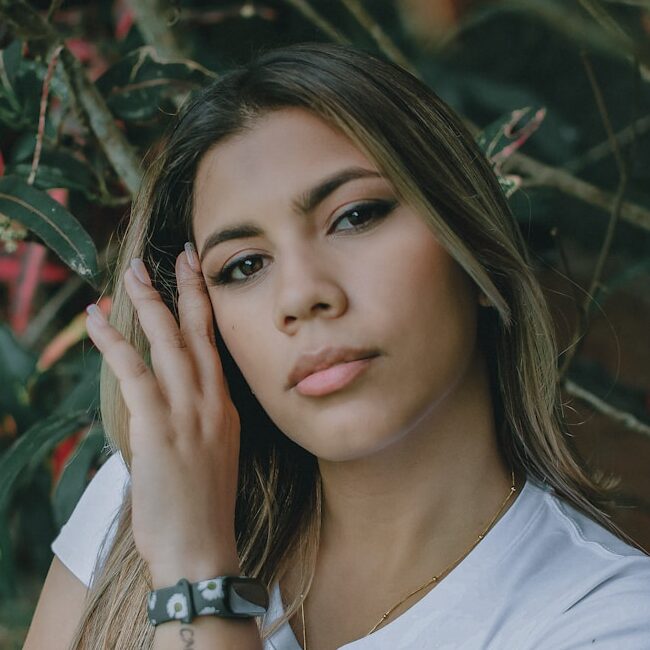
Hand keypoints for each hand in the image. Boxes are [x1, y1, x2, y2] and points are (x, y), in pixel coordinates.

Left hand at [85, 244, 241, 586]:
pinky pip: (134, 372)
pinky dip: (115, 341)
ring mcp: (188, 412)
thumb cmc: (203, 508)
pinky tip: (97, 318)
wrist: (202, 548)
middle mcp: (212, 401)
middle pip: (199, 332)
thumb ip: (198, 421)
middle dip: (186, 289)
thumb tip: (170, 403)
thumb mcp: (211, 455)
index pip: (216, 346)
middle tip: (175, 256)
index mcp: (225, 407)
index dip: (207, 308)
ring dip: (148, 303)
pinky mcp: (158, 427)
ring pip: (169, 342)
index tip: (200, 279)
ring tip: (130, 272)